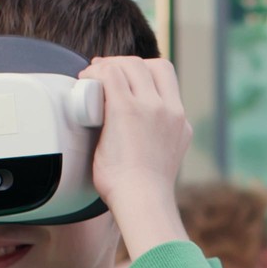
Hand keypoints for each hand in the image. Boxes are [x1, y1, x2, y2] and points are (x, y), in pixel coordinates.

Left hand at [79, 57, 192, 261]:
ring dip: (109, 66)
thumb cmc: (142, 192)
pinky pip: (110, 74)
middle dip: (124, 64)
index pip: (166, 78)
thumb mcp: (164, 158)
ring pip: (130, 64)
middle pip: (151, 66)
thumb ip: (157, 139)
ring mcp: (151, 107)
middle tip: (103, 73)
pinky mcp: (126, 109)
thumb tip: (137, 135)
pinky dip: (96, 73)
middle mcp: (171, 110)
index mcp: (180, 122)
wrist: (142, 202)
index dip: (142, 71)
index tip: (124, 78)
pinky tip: (85, 81)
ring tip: (91, 78)